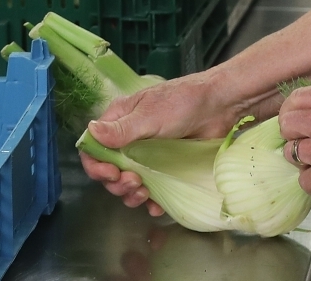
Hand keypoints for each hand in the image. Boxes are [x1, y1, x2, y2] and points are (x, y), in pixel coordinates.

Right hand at [79, 74, 240, 216]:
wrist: (220, 106)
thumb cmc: (183, 103)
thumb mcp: (150, 116)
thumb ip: (121, 130)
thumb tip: (91, 133)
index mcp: (119, 122)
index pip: (94, 148)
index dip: (97, 166)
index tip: (111, 174)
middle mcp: (129, 140)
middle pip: (110, 171)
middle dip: (117, 183)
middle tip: (134, 183)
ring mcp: (148, 156)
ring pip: (129, 183)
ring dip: (131, 194)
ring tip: (144, 193)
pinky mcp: (166, 168)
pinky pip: (152, 190)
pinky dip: (151, 201)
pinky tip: (156, 206)